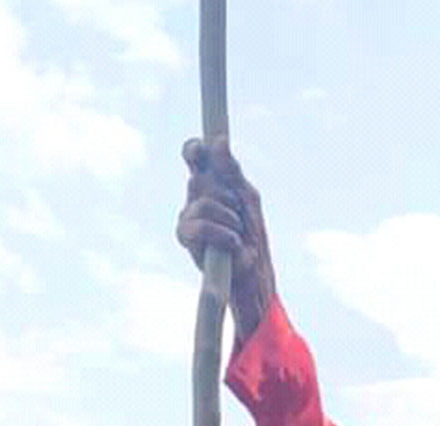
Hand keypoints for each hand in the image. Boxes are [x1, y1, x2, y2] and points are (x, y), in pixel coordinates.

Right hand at [176, 136, 275, 339]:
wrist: (254, 269)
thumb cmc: (252, 233)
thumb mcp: (248, 198)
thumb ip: (232, 172)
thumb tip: (219, 142)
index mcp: (210, 183)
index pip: (195, 156)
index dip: (195, 149)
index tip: (201, 149)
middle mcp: (195, 196)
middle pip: (201, 178)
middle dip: (227, 195)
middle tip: (238, 213)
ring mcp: (187, 215)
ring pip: (203, 203)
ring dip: (229, 218)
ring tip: (237, 233)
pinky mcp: (185, 236)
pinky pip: (200, 226)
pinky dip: (222, 234)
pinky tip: (233, 244)